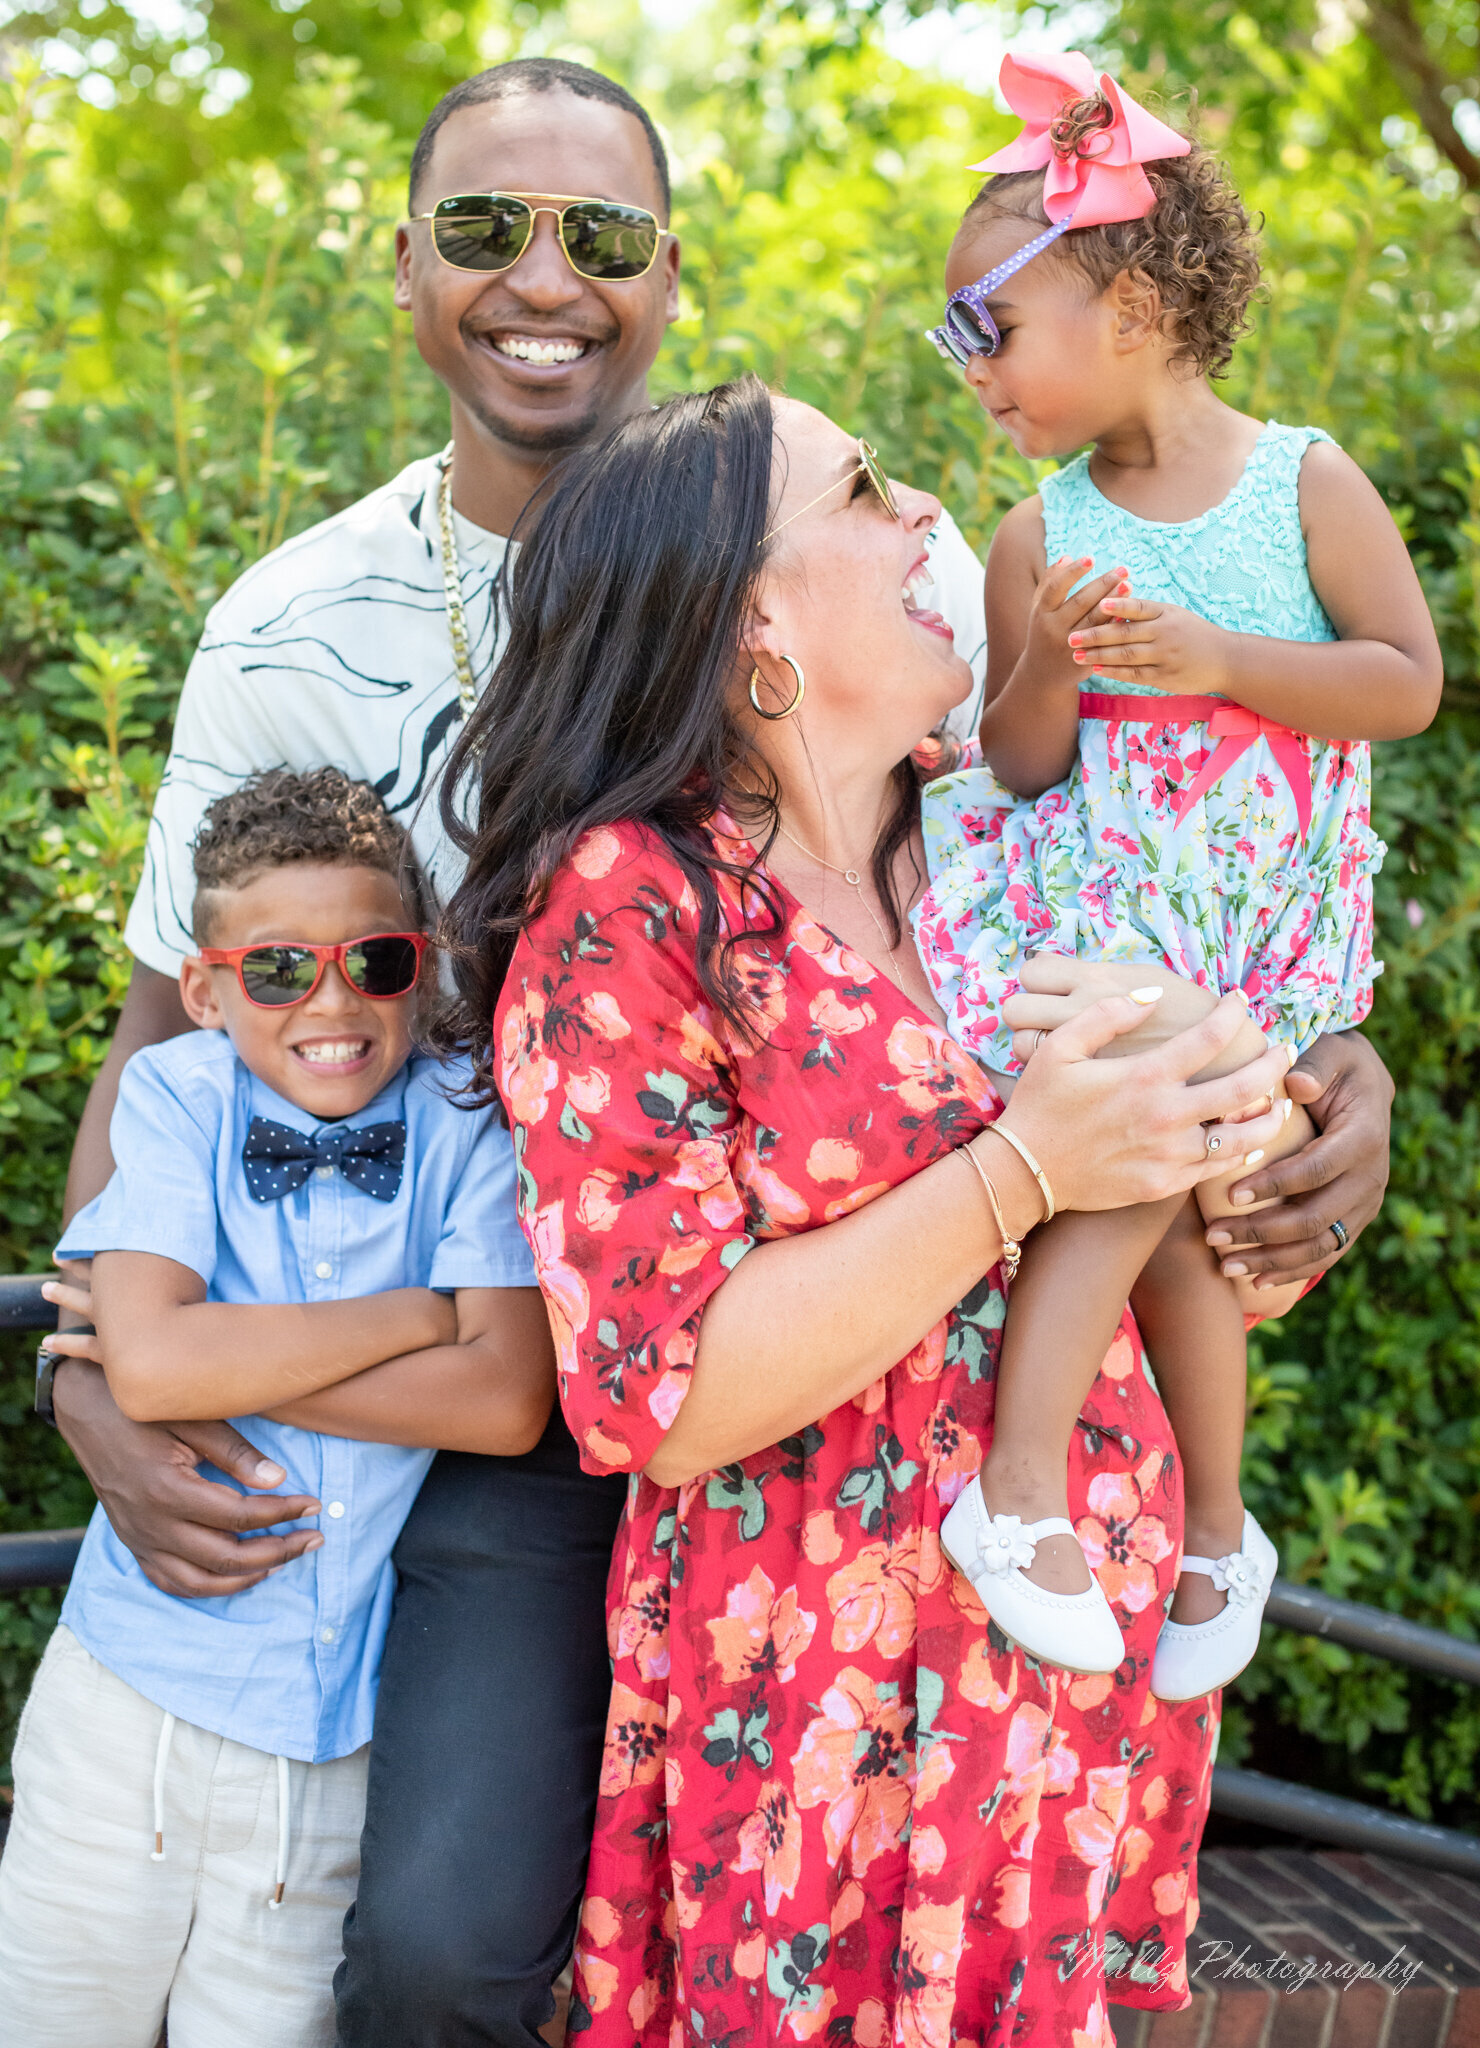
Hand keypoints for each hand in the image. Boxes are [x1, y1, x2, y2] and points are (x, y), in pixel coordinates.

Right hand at [51, 1359, 323, 1598]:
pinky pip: (172, 1582)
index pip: (239, 1517)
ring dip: (248, 1577)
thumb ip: (234, 1452)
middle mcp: (152, 1525)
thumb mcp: (193, 1418)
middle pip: (226, 1557)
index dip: (283, 1513)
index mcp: (167, 1490)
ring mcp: (140, 1540)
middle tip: (314, 1537)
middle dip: (278, 1550)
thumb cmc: (143, 1409)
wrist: (86, 1411)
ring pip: (200, 1581)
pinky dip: (209, 1587)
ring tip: (285, 1558)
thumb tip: (279, 1480)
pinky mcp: (134, 1544)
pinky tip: (240, 1575)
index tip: (315, 1505)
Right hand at [999, 989, 1288, 1213]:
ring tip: (1280, 1102)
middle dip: (1272, 1064)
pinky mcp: (1163, 1184)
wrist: (1023, 1174)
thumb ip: (1106, 1016)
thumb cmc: (1040, 1106)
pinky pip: (1216, 1169)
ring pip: (1241, 1137)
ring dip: (1268, 1116)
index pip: (1208, 1037)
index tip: (1240, 1000)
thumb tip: (1150, 999)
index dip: (1231, 1014)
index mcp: (1144, 1076)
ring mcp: (1168, 1154)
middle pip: (1243, 1088)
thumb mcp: (1059, 1048)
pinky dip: (1241, 1154)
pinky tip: (1249, 1143)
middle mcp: (1165, 1115)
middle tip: (1283, 1051)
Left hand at [1004, 955, 1231, 1060]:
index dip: (1037, 978)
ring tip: (1054, 1042)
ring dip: (1031, 1042)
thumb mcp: (1149, 978)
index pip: (1034, 970)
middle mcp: (1080, 1015)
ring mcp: (1077, 1054)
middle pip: (1016, 1009)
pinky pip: (1039, 1077)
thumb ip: (1106, 974)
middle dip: (1026, 1010)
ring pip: (1021, 1045)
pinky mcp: (1081, 1086)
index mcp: (1097, 981)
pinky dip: (1046, 1072)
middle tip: (1043, 1014)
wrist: (1217, 1066)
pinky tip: (1067, 1070)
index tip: (1050, 986)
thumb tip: (1067, 970)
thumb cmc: (1185, 1015)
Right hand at [1024, 557, 1128, 684]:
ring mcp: (1069, 645)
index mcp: (1041, 613)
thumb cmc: (1043, 633)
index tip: (1091, 558)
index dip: (1073, 572)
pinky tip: (1130, 611)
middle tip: (1123, 569)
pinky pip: (1104, 639)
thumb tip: (1066, 557)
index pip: (1056, 588)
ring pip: (1095, 620)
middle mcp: (1053, 629)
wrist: (1042, 676)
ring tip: (1129, 584)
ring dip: (1113, 601)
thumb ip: (1049, 582)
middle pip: (1081, 602)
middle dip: (1103, 584)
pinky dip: (1116, 624)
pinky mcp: (1084, 659)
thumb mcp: (1039, 609)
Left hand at [1069, 593, 1236, 693]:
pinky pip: (1134, 674)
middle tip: (1071, 637)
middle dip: (1096, 635)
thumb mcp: (1174, 615)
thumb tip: (1112, 604)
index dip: (1118, 604)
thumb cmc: (1193, 633)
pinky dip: (1114, 672)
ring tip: (1077, 655)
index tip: (1097, 603)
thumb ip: (1146, 613)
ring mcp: (1164, 656)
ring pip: (1126, 655)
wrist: (1225, 659)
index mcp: (1166, 613)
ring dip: (1099, 655)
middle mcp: (1165, 633)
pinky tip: (1096, 669)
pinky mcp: (1164, 677)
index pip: (1138, 606)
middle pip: (1125, 632)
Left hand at [1206, 1030, 1391, 1286]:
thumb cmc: (1336, 1068)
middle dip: (1261, 1231)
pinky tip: (1256, 1281)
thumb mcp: (1331, 1053)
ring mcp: (1365, 1205)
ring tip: (1225, 1264)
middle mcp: (1371, 1178)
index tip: (1229, 1194)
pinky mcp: (1355, 1220)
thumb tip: (1295, 1082)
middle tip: (1214, 1236)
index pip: (1315, 1170)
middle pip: (1313, 1217)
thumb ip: (1314, 1066)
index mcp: (1363, 1138)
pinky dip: (1292, 1270)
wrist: (1365, 1089)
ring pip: (1319, 1245)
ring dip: (1271, 1260)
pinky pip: (1326, 1254)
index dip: (1274, 1184)